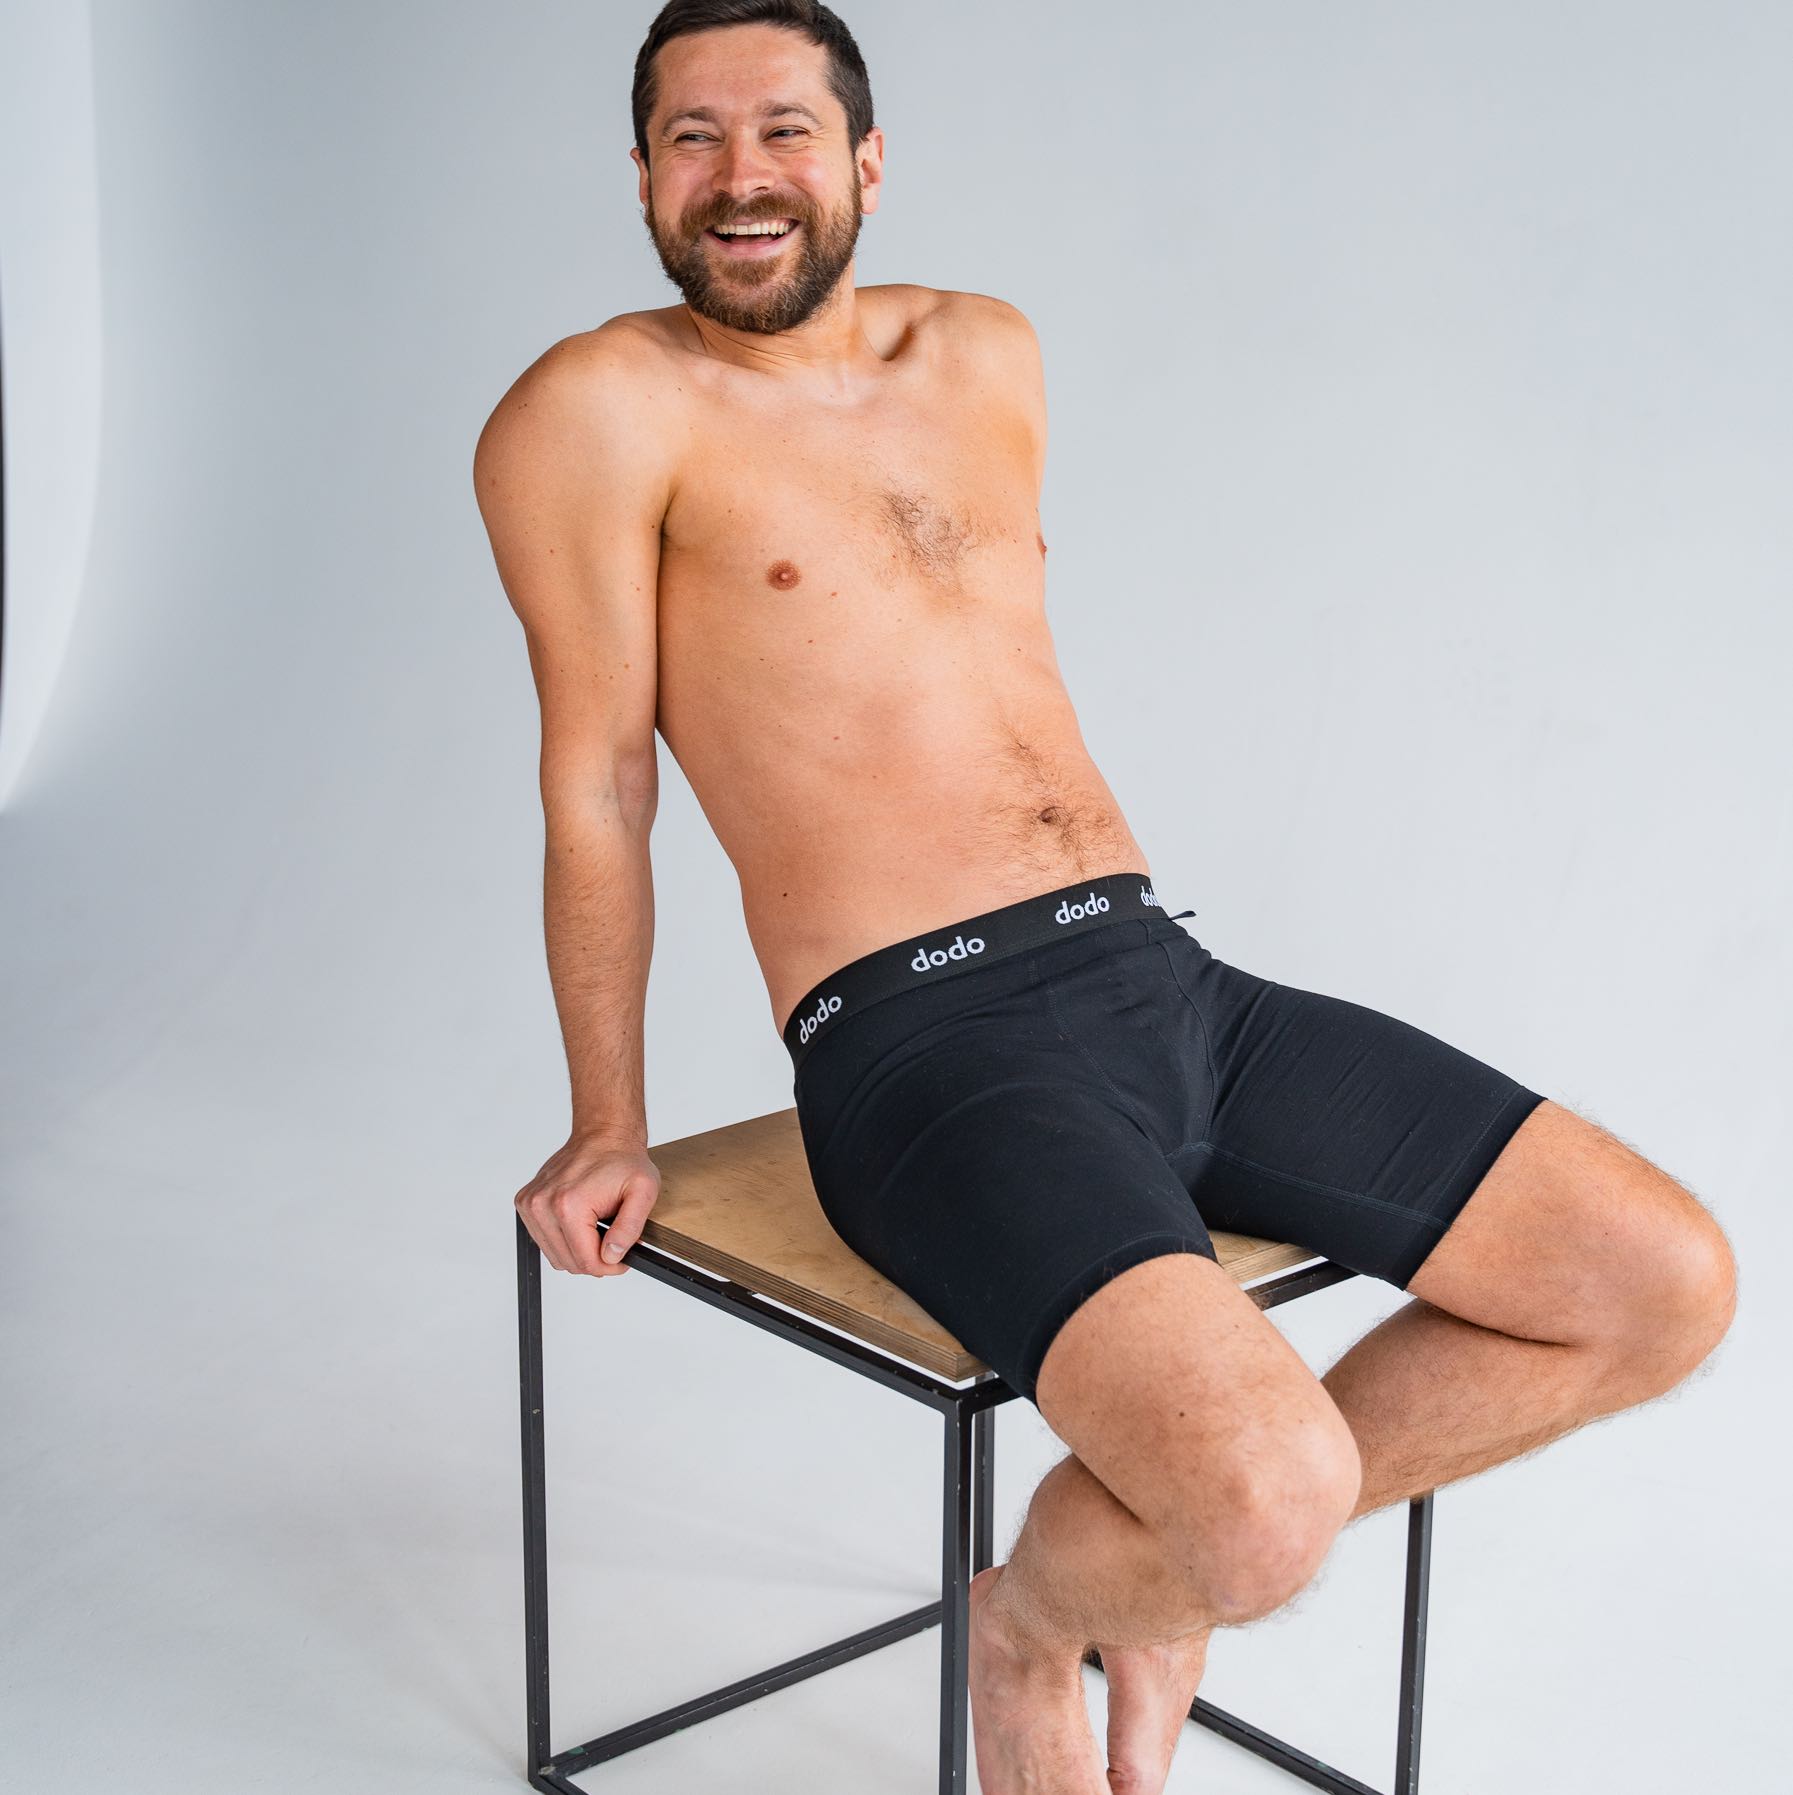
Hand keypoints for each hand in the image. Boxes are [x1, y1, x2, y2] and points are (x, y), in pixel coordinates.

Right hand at [514, 1134, 660, 1277]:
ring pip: (555, 1256)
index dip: (610, 1266)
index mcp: (568, 1205)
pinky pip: (544, 1241)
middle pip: (569, 1262)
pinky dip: (564, 1239)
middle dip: (595, 1259)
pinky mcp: (526, 1203)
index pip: (586, 1262)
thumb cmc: (622, 1161)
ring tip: (597, 1227)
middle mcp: (542, 1205)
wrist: (602, 1135)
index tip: (622, 1256)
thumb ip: (630, 1228)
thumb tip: (611, 1256)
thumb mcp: (644, 1192)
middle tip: (613, 1240)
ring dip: (578, 1249)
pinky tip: (580, 1222)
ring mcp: (530, 1204)